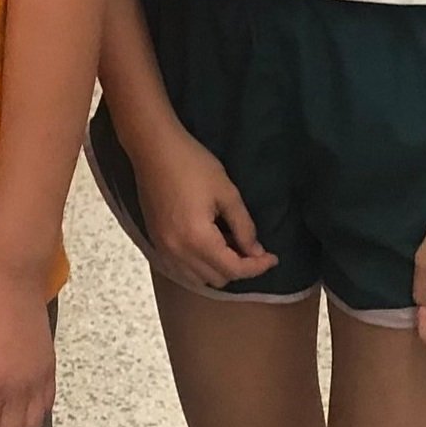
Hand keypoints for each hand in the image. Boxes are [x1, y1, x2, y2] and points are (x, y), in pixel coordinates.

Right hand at [126, 124, 278, 290]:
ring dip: (217, 269)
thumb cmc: (192, 164)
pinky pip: (180, 269)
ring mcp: (162, 248)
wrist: (152, 148)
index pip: (234, 269)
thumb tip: (256, 252)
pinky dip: (197, 266)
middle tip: (249, 246)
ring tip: (227, 245)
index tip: (273, 257)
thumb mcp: (227, 192)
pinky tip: (205, 247)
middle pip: (217, 279)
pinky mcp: (154, 241)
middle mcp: (177, 251)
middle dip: (238, 267)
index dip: (258, 267)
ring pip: (197, 278)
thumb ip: (244, 227)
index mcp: (197, 239)